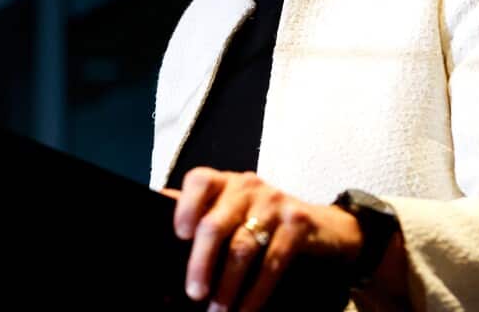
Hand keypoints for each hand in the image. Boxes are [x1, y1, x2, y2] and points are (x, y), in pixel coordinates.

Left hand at [166, 167, 362, 310]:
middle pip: (215, 224)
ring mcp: (275, 202)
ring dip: (228, 286)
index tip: (179, 235)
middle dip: (201, 264)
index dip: (186, 206)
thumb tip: (155, 218)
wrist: (323, 226)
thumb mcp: (232, 210)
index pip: (199, 181)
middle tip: (194, 293)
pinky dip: (256, 291)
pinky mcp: (297, 223)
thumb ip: (200, 214)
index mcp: (225, 182)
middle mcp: (247, 187)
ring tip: (218, 311)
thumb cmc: (262, 221)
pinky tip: (246, 310)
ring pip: (242, 248)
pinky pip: (272, 262)